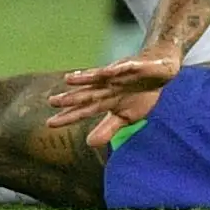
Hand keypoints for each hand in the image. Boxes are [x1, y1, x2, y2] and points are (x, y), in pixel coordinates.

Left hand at [46, 42, 179, 150]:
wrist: (159, 72)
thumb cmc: (140, 94)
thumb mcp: (125, 117)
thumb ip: (108, 129)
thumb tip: (89, 143)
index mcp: (105, 100)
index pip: (83, 110)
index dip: (68, 116)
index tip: (50, 124)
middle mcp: (106, 87)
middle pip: (86, 93)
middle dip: (70, 98)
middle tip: (51, 102)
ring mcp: (118, 75)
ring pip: (98, 77)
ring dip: (84, 78)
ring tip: (69, 80)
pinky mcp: (133, 66)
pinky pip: (125, 68)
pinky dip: (117, 70)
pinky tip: (109, 72)